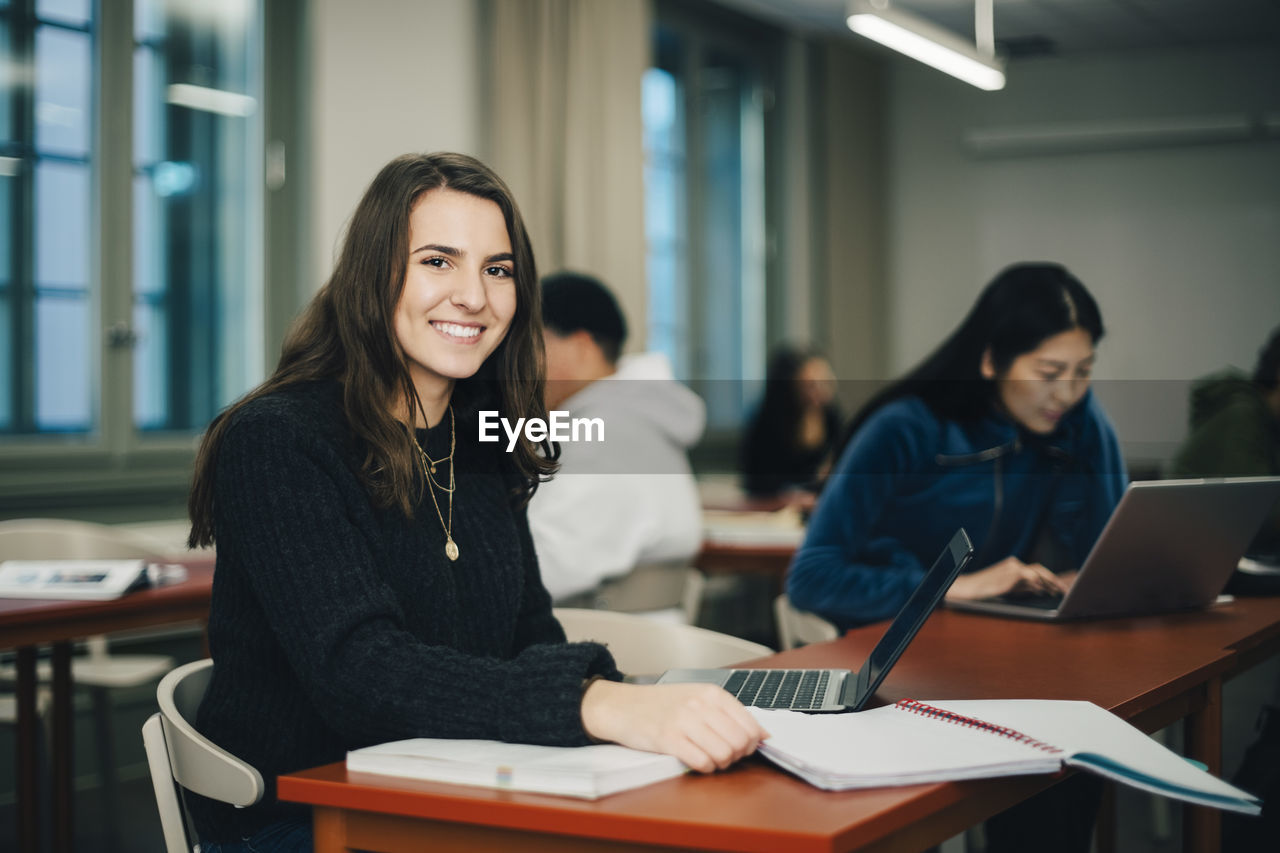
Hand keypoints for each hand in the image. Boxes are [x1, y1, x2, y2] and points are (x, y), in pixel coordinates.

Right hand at [580, 680, 768, 772]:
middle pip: (740, 743)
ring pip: (724, 754)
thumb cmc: (660, 704)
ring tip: (707, 758)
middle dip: (736, 756)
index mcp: (711, 693)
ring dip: (719, 764)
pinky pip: (702, 762)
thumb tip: (763, 735)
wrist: (621, 706)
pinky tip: (694, 760)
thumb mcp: (697, 698)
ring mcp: (684, 721)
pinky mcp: (668, 739)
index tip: (740, 747)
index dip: (751, 744)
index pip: (751, 725)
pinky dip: (703, 767)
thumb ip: (729, 714)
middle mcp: (700, 704)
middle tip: (722, 755)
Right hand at [944, 557, 1068, 600]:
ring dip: (1050, 583)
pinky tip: (1045, 591)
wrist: (966, 589)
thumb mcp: (1006, 587)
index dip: (1051, 578)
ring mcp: (1013, 568)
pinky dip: (1039, 584)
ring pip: (1038, 574)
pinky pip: (1031, 578)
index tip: (1061, 586)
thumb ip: (1022, 587)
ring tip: (1059, 592)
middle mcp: (1014, 564)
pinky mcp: (1011, 575)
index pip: (1037, 570)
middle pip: (1040, 570)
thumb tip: (1040, 590)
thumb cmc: (984, 590)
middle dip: (1054, 580)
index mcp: (1013, 565)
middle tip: (1065, 591)